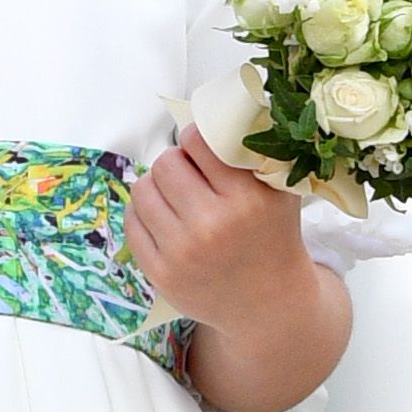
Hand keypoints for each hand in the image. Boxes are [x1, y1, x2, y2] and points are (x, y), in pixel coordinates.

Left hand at [127, 129, 310, 329]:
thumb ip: (254, 151)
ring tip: (176, 196)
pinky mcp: (161, 273)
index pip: (197, 141)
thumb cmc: (272, 236)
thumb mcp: (279, 191)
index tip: (202, 149)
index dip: (196, 140)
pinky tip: (165, 219)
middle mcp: (212, 225)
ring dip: (157, 186)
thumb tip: (219, 107)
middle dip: (177, 164)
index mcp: (246, 199)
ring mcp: (183, 252)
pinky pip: (132, 222)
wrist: (268, 304)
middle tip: (190, 176)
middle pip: (166, 163)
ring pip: (143, 190)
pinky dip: (143, 214)